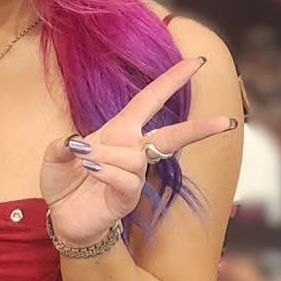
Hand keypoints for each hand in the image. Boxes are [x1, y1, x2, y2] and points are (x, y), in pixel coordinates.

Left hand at [40, 56, 236, 250]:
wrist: (62, 217)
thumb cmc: (64, 183)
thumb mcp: (55, 156)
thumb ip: (62, 144)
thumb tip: (74, 143)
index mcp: (119, 131)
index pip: (149, 100)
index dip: (171, 80)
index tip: (195, 63)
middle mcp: (131, 150)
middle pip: (171, 134)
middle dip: (198, 127)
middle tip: (225, 121)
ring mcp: (132, 175)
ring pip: (136, 156)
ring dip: (108, 155)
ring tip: (86, 161)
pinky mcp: (127, 197)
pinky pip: (127, 178)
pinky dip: (108, 172)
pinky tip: (93, 171)